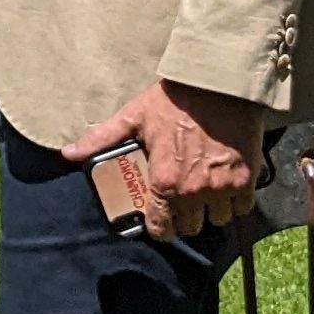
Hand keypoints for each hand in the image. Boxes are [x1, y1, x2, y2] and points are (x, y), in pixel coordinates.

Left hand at [66, 81, 265, 239]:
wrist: (219, 83)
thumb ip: (101, 139)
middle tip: (180, 199)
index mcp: (165, 183)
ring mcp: (223, 188)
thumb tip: (67, 154)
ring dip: (211, 209)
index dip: (159, 227)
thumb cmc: (174, 99)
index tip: (159, 219)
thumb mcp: (133, 117)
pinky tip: (225, 183)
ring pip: (218, 219)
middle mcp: (194, 193)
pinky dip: (235, 200)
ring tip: (204, 190)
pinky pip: (242, 208)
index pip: (162, 230)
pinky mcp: (247, 180)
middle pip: (191, 228)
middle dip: (185, 218)